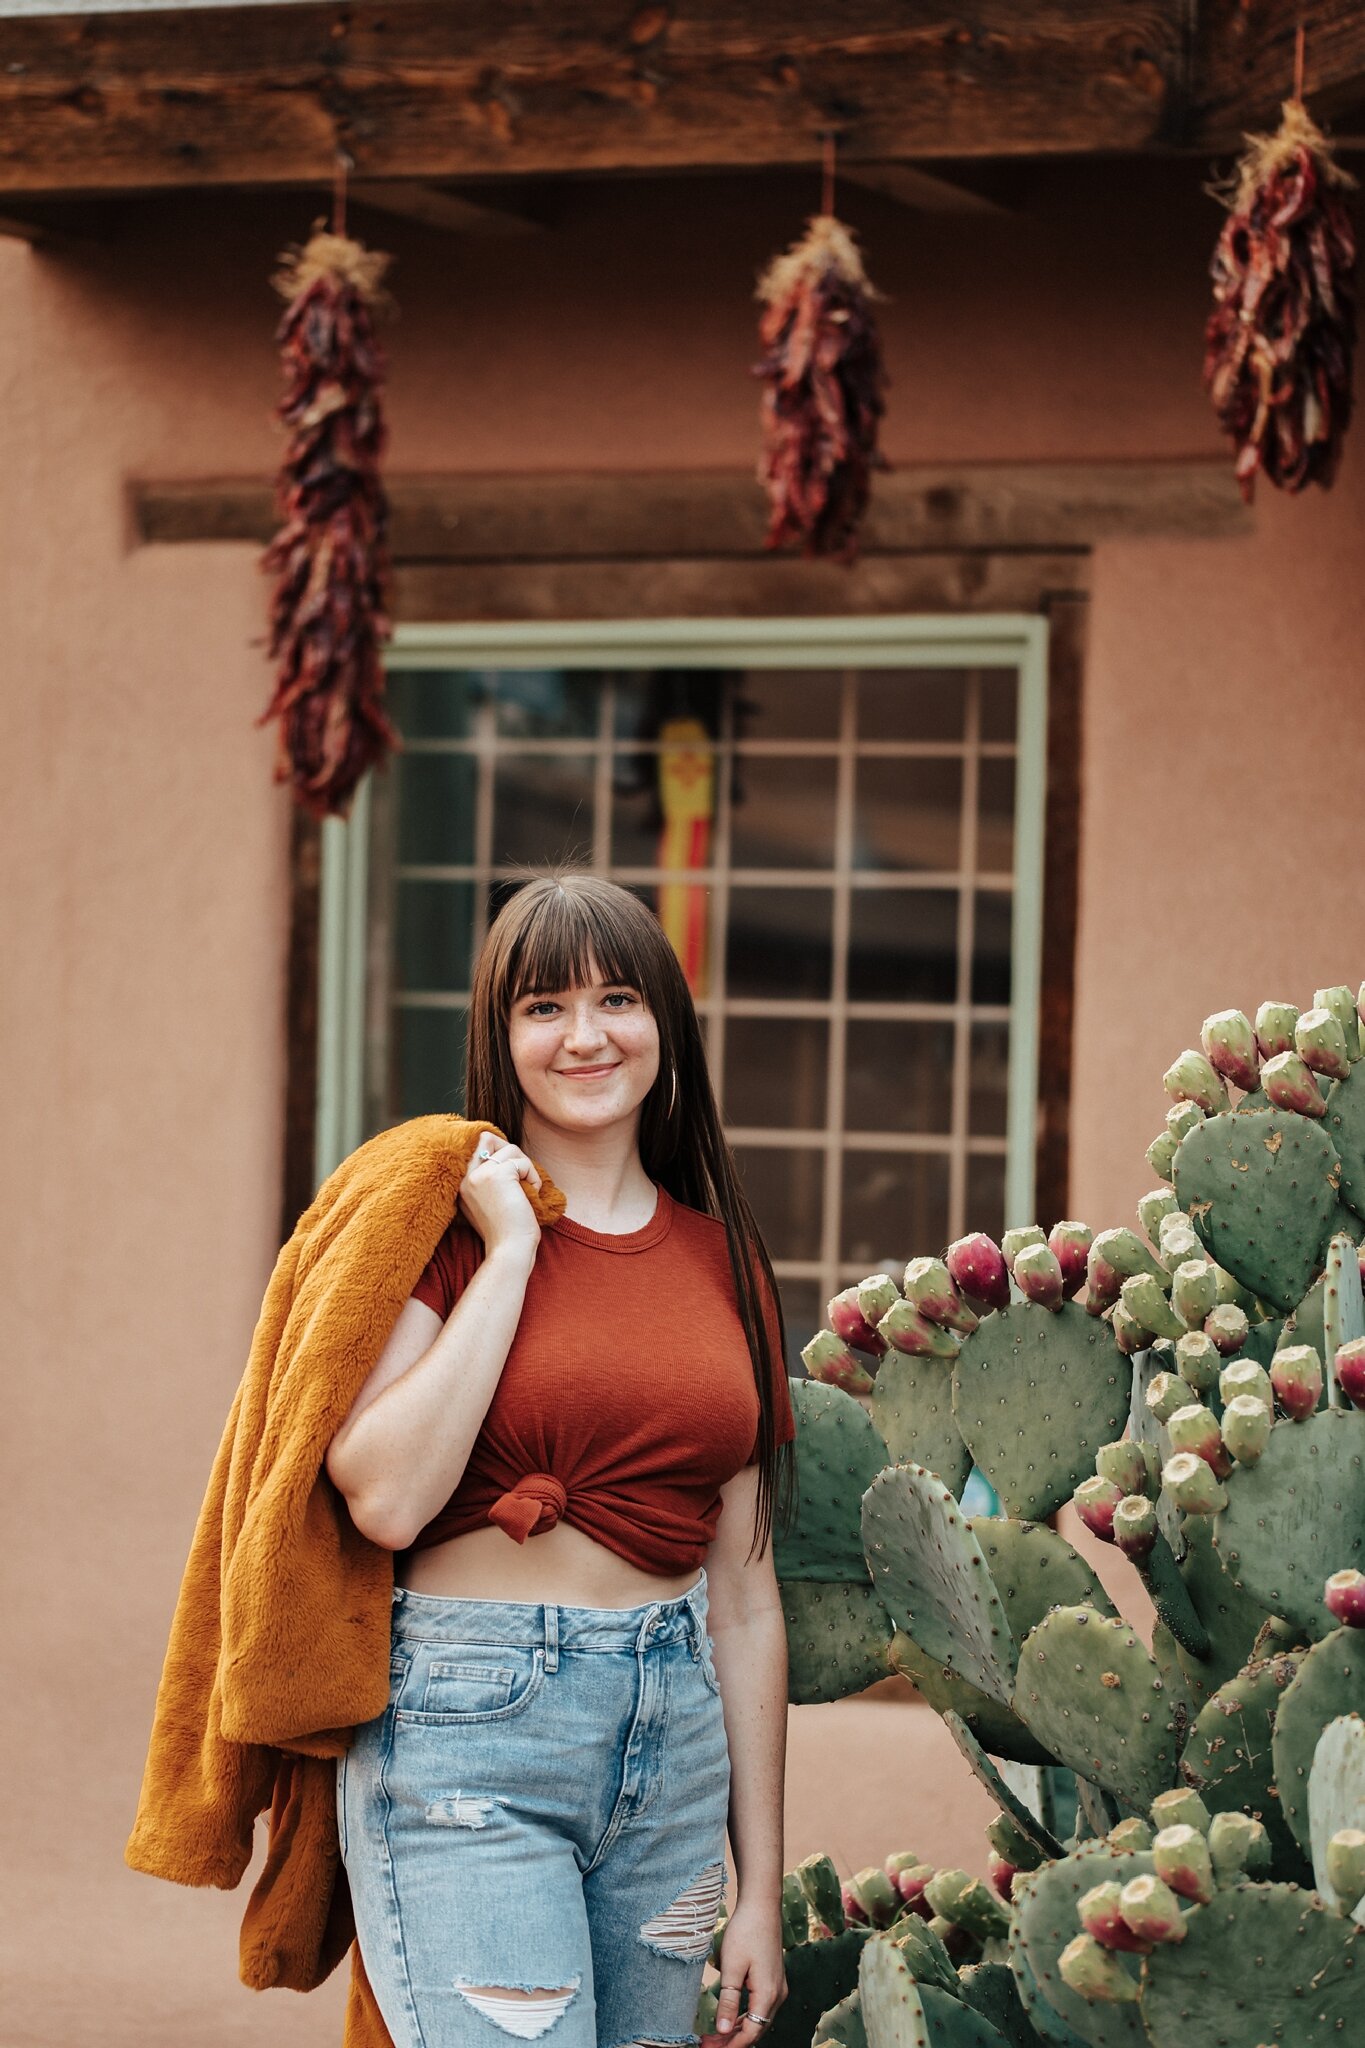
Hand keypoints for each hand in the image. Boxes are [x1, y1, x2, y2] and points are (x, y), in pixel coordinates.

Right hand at [458, 1133, 542, 1262]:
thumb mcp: (489, 1201)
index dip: (495, 1145)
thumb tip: (502, 1148)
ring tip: (527, 1189)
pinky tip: (532, 1194)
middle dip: (511, 1153)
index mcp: (461, 1184)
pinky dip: (533, 1175)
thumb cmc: (506, 1230)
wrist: (510, 1250)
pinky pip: (522, 1161)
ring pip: (510, 1148)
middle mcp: (466, 1177)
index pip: (474, 1144)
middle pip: (489, 1138)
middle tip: (521, 1175)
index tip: (511, 1162)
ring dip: (526, 1166)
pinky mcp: (498, 1175)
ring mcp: (480, 1175)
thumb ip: (488, 1177)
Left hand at [710, 1898, 785, 2038]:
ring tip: (714, 2034)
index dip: (730, 2045)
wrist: (761, 1906)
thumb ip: (728, 2001)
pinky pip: (759, 2006)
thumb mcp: (732, 1968)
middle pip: (756, 2028)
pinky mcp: (773, 1979)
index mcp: (768, 1994)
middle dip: (732, 2040)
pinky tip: (729, 2017)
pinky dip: (744, 2016)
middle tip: (707, 2044)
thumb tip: (723, 2030)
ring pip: (758, 2018)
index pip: (751, 2032)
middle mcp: (778, 1994)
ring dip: (737, 2029)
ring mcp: (778, 1987)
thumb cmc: (746, 1932)